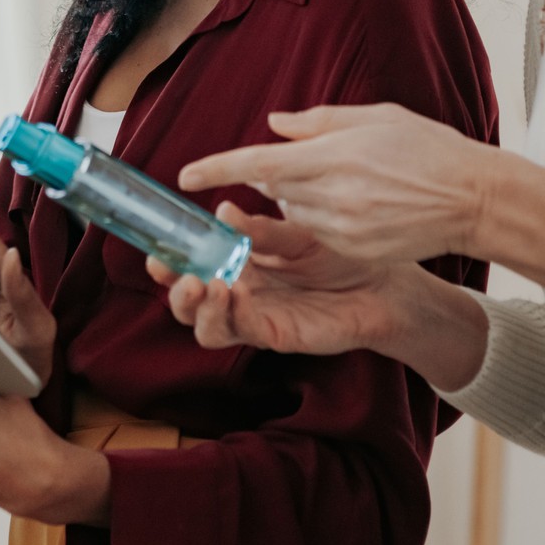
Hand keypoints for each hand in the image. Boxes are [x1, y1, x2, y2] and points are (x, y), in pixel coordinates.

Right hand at [151, 204, 490, 389]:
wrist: (387, 283)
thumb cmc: (341, 252)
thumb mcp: (297, 230)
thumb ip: (260, 226)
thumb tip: (221, 210)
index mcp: (239, 260)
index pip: (193, 260)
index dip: (169, 254)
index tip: (157, 242)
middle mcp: (240, 290)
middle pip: (188, 298)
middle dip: (172, 285)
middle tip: (167, 268)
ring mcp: (255, 316)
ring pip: (204, 325)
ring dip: (194, 306)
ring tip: (203, 283)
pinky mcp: (275, 335)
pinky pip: (239, 331)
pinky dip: (226, 315)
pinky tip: (229, 292)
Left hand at [178, 103, 492, 263]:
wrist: (474, 199)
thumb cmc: (429, 150)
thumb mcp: (376, 118)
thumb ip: (318, 123)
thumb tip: (274, 126)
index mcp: (333, 155)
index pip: (257, 163)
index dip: (216, 169)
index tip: (185, 176)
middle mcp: (332, 194)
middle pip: (273, 189)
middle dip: (271, 178)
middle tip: (302, 164)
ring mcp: (343, 228)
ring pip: (295, 213)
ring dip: (301, 198)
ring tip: (346, 182)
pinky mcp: (355, 250)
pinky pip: (321, 234)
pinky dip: (324, 219)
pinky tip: (359, 205)